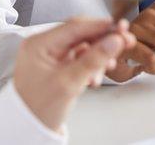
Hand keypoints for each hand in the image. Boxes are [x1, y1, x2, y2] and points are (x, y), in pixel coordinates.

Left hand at [13, 18, 134, 132]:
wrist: (29, 129)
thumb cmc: (38, 108)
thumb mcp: (69, 83)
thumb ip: (93, 60)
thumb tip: (115, 41)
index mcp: (39, 44)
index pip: (75, 27)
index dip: (100, 26)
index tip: (121, 28)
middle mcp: (44, 46)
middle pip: (81, 35)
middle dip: (103, 41)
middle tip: (125, 42)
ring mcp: (51, 56)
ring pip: (83, 46)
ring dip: (98, 56)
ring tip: (109, 67)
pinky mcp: (58, 66)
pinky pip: (80, 58)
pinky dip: (91, 65)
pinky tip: (96, 76)